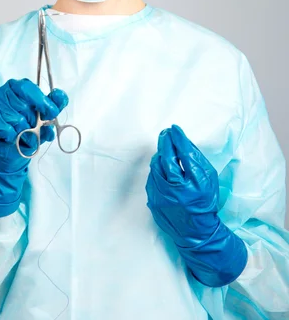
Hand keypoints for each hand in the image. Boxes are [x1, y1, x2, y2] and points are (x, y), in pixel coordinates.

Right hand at [0, 78, 68, 216]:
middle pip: (24, 107)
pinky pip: (5, 129)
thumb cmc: (27, 132)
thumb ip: (54, 105)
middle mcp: (3, 92)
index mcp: (18, 87)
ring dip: (24, 133)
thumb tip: (60, 95)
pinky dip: (12, 137)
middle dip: (34, 123)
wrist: (11, 154)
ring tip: (23, 136)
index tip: (52, 113)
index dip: (42, 101)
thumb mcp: (44, 119)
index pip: (29, 89)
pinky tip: (10, 137)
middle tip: (34, 130)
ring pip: (16, 119)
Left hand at [145, 124, 247, 286]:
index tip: (175, 129)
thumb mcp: (208, 179)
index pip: (184, 154)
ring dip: (159, 154)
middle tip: (166, 133)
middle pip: (166, 158)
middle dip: (165, 142)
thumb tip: (182, 141)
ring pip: (156, 167)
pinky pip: (152, 178)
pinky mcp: (153, 201)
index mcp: (195, 184)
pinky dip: (156, 169)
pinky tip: (161, 165)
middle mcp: (178, 190)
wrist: (196, 231)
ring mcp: (163, 196)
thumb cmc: (204, 202)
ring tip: (164, 147)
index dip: (178, 139)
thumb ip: (196, 160)